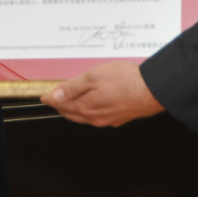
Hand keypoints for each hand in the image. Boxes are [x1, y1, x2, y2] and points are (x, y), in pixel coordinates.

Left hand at [41, 62, 164, 126]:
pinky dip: (89, 110)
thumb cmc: (126, 81)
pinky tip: (92, 103)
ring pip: (84, 116)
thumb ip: (73, 87)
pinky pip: (97, 116)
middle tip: (54, 97)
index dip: (50, 98)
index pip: (61, 104)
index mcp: (86, 107)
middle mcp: (95, 118)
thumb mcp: (93, 76)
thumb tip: (56, 95)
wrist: (153, 90)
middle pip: (71, 112)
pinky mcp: (119, 118)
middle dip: (61, 105)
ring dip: (75, 108)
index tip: (44, 96)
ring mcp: (107, 120)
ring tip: (70, 99)